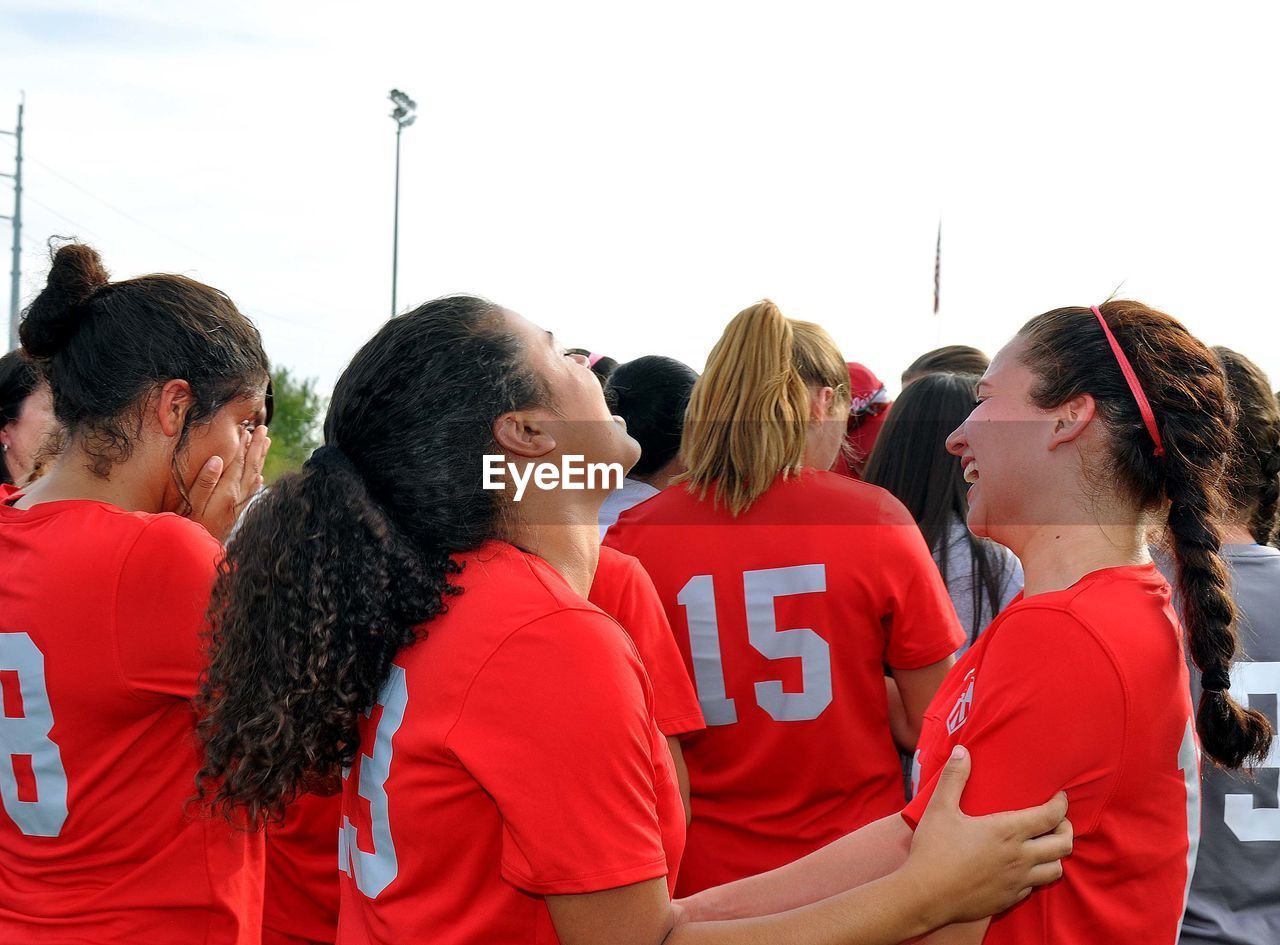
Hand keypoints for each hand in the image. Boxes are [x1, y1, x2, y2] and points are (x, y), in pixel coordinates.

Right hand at [187, 425, 270, 541]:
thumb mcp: (191, 503)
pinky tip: (260, 478)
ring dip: (259, 459)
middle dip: (257, 447)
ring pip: (253, 477)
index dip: (242, 445)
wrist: (195, 555)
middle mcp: (237, 498)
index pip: (237, 463)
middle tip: (263, 429)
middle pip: (250, 467)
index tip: (247, 429)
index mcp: (226, 492)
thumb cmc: (188, 527)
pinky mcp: (235, 515)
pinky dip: (256, 483)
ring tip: (266, 443)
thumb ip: (204, 482)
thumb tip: (217, 459)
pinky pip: (250, 494)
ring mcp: (238, 506)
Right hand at [903, 746, 1071, 926]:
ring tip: (1044, 845)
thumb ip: (954, 778)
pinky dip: (1036, 874)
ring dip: (1055, 855)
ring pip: (1055, 869)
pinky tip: (1021, 868)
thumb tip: (962, 751)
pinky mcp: (1008, 899)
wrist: (925, 896)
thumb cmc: (933, 851)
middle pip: (1063, 845)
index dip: (1061, 804)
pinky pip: (1034, 886)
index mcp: (1007, 832)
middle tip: (1057, 821)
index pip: (1050, 816)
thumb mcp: (939, 808)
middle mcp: (1019, 858)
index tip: (1060, 796)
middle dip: (1066, 829)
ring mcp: (1016, 882)